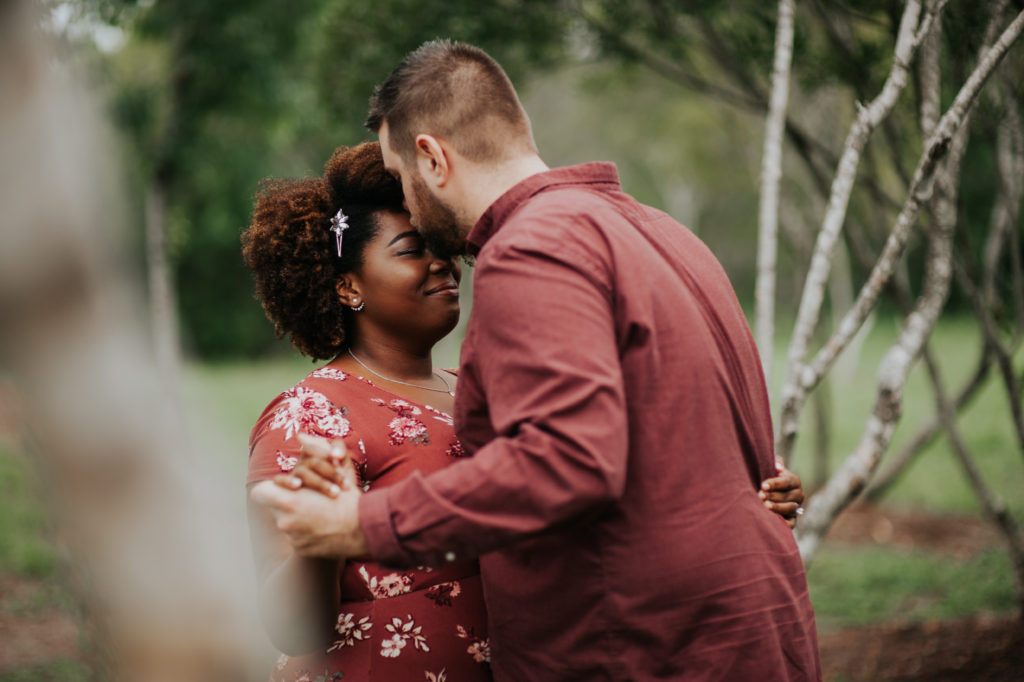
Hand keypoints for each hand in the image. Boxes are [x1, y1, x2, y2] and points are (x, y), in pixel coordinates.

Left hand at [251, 434, 368, 557]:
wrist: (364, 531)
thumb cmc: (348, 499)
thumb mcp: (334, 471)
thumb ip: (314, 453)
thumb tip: (301, 436)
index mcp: (288, 501)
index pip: (260, 492)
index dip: (271, 488)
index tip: (287, 487)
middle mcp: (284, 521)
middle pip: (274, 507)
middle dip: (288, 501)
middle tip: (307, 498)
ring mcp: (292, 538)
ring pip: (286, 523)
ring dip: (298, 517)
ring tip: (320, 513)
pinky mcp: (301, 550)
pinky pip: (297, 538)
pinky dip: (307, 532)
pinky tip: (323, 527)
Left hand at [759, 459, 804, 528]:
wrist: (767, 492)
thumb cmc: (767, 476)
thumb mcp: (771, 467)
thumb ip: (775, 463)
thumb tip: (778, 467)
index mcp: (794, 481)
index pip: (786, 482)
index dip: (775, 483)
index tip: (763, 485)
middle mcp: (798, 494)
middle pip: (787, 496)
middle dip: (773, 496)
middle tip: (760, 496)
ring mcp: (796, 507)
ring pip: (790, 508)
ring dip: (777, 507)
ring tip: (765, 506)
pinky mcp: (793, 520)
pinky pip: (792, 523)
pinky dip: (784, 523)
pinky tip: (773, 520)